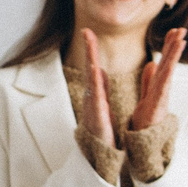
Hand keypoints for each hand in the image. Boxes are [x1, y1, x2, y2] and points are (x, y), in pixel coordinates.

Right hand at [75, 29, 115, 150]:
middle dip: (89, 49)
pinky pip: (97, 99)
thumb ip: (100, 85)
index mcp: (96, 93)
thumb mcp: (101, 103)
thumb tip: (97, 69)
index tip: (88, 32)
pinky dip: (96, 86)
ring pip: (91, 81)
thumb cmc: (100, 131)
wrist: (99, 155)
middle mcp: (92, 97)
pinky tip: (96, 73)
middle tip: (86, 31)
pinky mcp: (98, 118)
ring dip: (90, 63)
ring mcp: (93, 107)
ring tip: (90, 47)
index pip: (93, 66)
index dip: (91, 49)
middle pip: (89, 68)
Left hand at [128, 28, 186, 133]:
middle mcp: (161, 88)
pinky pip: (164, 82)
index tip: (172, 31)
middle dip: (174, 45)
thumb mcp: (145, 97)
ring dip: (175, 53)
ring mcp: (162, 95)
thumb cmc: (145, 123)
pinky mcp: (159, 102)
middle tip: (181, 28)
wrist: (143, 143)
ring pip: (169, 69)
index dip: (168, 47)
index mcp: (157, 86)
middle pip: (168, 62)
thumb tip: (151, 64)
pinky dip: (168, 69)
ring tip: (181, 36)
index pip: (163, 62)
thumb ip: (148, 81)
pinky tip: (171, 63)